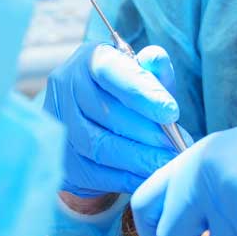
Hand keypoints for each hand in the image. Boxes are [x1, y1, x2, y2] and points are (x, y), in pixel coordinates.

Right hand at [43, 41, 181, 196]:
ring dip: (138, 157)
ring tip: (166, 162)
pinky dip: (127, 176)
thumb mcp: (144, 78)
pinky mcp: (62, 157)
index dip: (142, 92)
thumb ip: (153, 69)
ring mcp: (59, 123)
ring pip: (99, 145)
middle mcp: (66, 86)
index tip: (171, 112)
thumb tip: (156, 59)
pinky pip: (96, 172)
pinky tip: (149, 176)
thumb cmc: (125, 93)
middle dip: (146, 131)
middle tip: (176, 144)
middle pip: (106, 112)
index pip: (112, 71)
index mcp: (90, 59)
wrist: (93, 123)